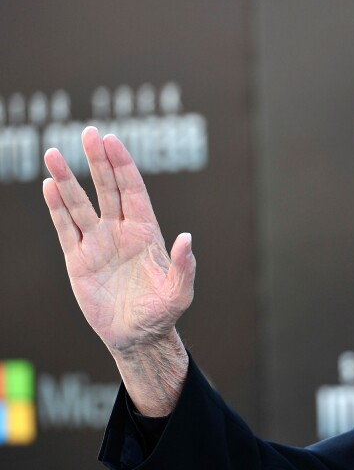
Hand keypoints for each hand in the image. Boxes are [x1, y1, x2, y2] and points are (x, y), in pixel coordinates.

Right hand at [43, 127, 195, 353]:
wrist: (137, 337)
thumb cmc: (163, 314)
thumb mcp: (179, 293)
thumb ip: (185, 266)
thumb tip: (188, 238)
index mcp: (147, 233)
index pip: (133, 191)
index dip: (123, 166)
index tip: (113, 141)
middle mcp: (121, 233)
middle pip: (107, 189)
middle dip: (98, 161)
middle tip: (89, 132)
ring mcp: (98, 244)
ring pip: (80, 205)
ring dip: (68, 180)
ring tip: (53, 153)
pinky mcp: (79, 261)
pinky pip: (66, 229)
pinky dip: (57, 208)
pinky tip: (49, 186)